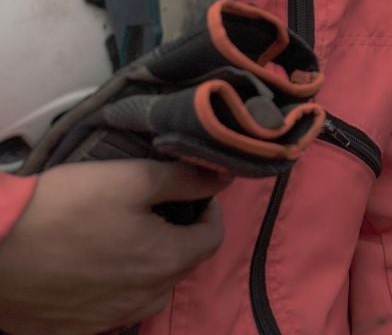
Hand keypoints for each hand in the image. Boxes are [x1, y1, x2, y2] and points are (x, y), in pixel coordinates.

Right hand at [0, 160, 228, 333]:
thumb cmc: (65, 206)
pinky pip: (110, 311)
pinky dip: (114, 290)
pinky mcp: (72, 330)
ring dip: (150, 268)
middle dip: (180, 238)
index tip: (195, 195)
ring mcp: (106, 320)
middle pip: (182, 268)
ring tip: (128, 240)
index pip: (212, 238)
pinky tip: (94, 267)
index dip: (209, 212)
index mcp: (165, 261)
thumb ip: (184, 180)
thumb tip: (221, 179)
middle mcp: (143, 299)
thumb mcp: (131, 178)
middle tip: (159, 213)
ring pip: (148, 293)